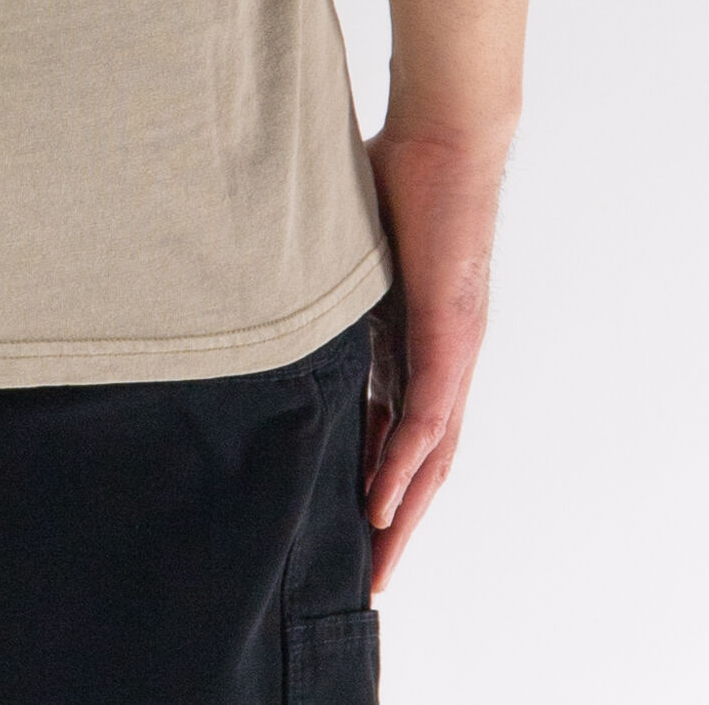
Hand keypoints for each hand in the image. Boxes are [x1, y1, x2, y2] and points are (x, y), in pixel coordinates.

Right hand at [362, 125, 507, 589]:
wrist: (445, 136)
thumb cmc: (394, 170)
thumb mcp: (342, 247)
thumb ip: (316, 278)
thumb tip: (257, 282)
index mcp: (411, 337)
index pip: (399, 424)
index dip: (377, 473)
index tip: (351, 517)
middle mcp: (440, 356)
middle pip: (424, 459)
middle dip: (397, 520)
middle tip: (371, 573)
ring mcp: (450, 350)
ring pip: (432, 453)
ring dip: (404, 511)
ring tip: (378, 559)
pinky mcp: (451, 336)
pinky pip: (428, 418)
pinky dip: (405, 465)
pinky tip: (384, 502)